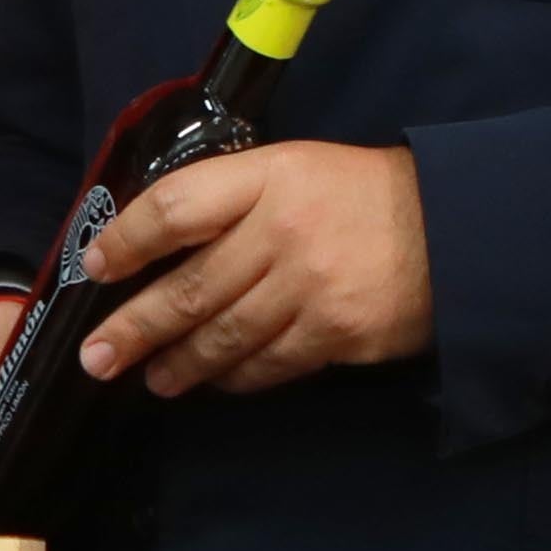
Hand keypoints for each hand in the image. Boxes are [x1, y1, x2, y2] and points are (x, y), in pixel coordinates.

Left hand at [72, 139, 430, 394]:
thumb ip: (232, 199)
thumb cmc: (360, 195)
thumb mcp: (293, 169)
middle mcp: (282, 230)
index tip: (95, 267)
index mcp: (266, 176)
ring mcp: (309, 286)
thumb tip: (159, 246)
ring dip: (179, 363)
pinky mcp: (336, 332)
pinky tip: (214, 382)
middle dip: (135, 328)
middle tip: (96, 357)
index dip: (127, 239)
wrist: (456, 226)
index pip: (176, 207)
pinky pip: (269, 364)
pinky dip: (235, 377)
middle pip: (189, 287)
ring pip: (223, 336)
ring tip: (150, 378)